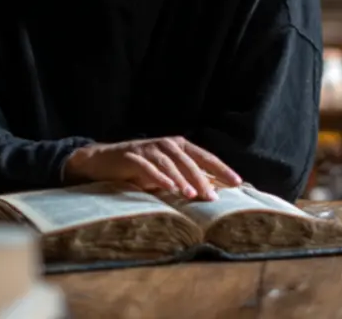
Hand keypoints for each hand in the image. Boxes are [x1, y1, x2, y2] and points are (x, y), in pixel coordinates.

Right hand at [63, 136, 241, 200]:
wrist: (104, 160)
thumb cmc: (141, 168)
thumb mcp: (167, 172)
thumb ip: (187, 177)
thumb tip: (214, 191)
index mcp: (179, 146)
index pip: (205, 157)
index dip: (222, 169)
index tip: (238, 182)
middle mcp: (167, 144)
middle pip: (190, 161)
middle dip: (203, 179)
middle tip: (213, 197)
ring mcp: (149, 149)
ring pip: (171, 163)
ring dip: (182, 179)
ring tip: (192, 195)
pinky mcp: (132, 157)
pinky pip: (148, 167)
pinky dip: (159, 177)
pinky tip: (168, 188)